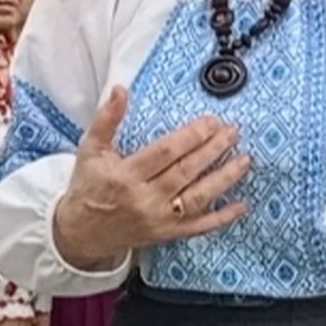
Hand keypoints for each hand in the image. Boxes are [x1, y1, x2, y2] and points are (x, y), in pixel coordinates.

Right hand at [52, 86, 251, 270]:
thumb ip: (106, 119)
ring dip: (224, 178)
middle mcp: (144, 199)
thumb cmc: (88, 187)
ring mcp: (158, 220)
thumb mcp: (90, 150)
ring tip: (244, 160)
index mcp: (126, 175)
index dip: (191, 136)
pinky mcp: (167, 234)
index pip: (166, 152)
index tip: (210, 121)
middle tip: (232, 132)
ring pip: (198, 198)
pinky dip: (222, 218)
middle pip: (186, 172)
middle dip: (213, 150)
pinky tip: (241, 205)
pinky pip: (199, 227)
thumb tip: (119, 91)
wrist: (81, 233)